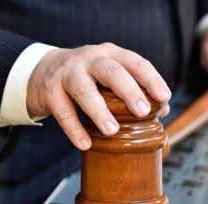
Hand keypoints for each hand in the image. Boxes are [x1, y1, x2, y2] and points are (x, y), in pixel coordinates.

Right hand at [26, 42, 170, 150]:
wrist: (42, 70)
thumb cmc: (86, 76)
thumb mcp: (108, 75)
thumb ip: (134, 89)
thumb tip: (164, 110)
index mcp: (110, 54)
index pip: (135, 62)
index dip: (151, 79)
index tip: (164, 97)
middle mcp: (89, 59)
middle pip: (111, 72)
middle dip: (129, 91)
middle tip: (142, 112)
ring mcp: (67, 73)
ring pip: (84, 90)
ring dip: (99, 111)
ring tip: (112, 131)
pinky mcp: (50, 91)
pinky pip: (63, 112)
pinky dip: (74, 129)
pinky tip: (85, 144)